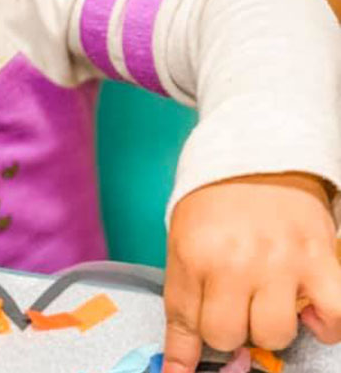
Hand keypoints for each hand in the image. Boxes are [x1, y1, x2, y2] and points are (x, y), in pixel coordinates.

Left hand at [162, 172, 340, 372]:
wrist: (255, 155)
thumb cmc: (213, 203)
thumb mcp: (183, 242)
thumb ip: (184, 296)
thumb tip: (183, 361)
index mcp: (194, 254)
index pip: (186, 323)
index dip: (186, 355)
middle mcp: (235, 261)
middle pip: (229, 335)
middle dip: (229, 329)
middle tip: (234, 304)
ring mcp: (281, 261)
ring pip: (275, 334)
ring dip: (271, 324)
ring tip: (268, 296)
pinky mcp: (321, 258)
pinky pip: (334, 317)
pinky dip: (325, 323)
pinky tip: (309, 306)